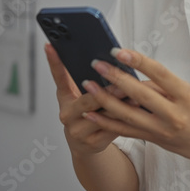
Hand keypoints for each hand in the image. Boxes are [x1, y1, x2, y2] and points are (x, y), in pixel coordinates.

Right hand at [44, 43, 158, 157]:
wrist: (85, 144)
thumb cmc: (86, 114)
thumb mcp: (80, 96)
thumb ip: (87, 80)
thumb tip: (103, 60)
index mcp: (64, 99)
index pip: (59, 78)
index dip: (53, 62)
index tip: (51, 45)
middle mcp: (67, 115)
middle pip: (87, 100)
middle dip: (107, 90)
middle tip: (122, 81)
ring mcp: (78, 131)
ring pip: (103, 115)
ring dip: (122, 104)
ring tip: (137, 93)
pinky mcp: (93, 142)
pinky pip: (113, 129)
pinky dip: (127, 118)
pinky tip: (139, 110)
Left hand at [84, 47, 189, 166]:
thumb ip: (164, 86)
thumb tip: (135, 76)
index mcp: (187, 96)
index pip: (159, 74)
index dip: (138, 61)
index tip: (118, 51)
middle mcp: (174, 114)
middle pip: (139, 94)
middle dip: (115, 78)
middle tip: (97, 64)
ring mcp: (162, 130)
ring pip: (127, 114)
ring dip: (105, 99)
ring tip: (89, 85)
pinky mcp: (154, 140)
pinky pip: (126, 131)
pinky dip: (107, 121)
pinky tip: (92, 112)